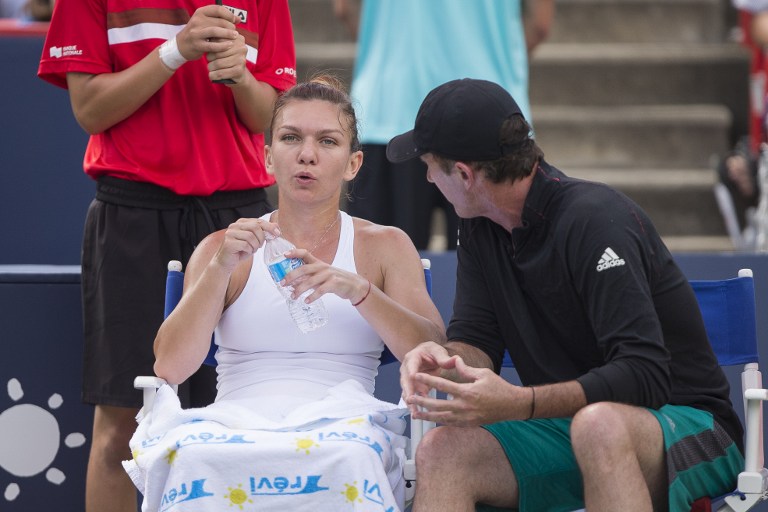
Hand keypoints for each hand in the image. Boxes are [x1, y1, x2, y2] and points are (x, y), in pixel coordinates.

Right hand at [176, 5, 239, 61]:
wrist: (183, 45)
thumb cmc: (200, 33)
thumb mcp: (207, 23)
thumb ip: (222, 20)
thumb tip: (238, 19)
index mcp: (200, 12)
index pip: (218, 9)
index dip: (229, 14)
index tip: (234, 20)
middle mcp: (197, 20)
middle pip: (219, 21)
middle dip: (230, 27)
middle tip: (234, 33)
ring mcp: (196, 32)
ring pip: (215, 31)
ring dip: (228, 34)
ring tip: (235, 37)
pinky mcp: (197, 45)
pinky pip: (213, 45)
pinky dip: (223, 45)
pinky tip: (230, 45)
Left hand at [207, 30, 247, 83]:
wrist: (238, 73)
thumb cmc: (227, 57)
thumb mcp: (222, 46)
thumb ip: (215, 39)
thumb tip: (205, 39)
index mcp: (237, 38)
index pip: (218, 39)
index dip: (211, 46)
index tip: (209, 50)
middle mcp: (241, 47)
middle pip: (217, 51)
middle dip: (210, 57)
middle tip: (209, 60)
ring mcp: (241, 59)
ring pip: (218, 63)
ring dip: (210, 67)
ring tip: (210, 68)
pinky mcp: (239, 70)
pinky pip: (221, 73)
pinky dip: (214, 75)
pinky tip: (211, 76)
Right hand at [213, 218, 278, 272]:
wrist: (226, 262)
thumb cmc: (241, 251)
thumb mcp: (254, 240)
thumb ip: (262, 232)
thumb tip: (276, 226)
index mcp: (241, 222)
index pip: (258, 221)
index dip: (269, 227)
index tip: (277, 233)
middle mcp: (234, 225)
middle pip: (255, 227)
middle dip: (261, 238)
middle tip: (260, 245)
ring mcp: (230, 233)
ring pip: (250, 236)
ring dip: (255, 246)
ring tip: (252, 250)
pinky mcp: (228, 243)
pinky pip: (245, 245)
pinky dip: (249, 250)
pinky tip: (246, 252)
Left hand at [279, 248, 368, 303]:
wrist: (353, 285)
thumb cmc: (335, 280)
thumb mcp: (322, 275)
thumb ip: (310, 277)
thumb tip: (292, 284)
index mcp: (318, 263)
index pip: (305, 253)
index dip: (295, 253)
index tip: (284, 255)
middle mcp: (322, 267)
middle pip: (304, 269)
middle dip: (291, 275)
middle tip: (282, 283)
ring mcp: (329, 274)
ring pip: (310, 281)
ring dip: (300, 289)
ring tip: (293, 296)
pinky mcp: (334, 283)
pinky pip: (321, 290)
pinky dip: (312, 296)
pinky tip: (307, 301)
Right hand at [399, 342, 457, 413]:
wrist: (425, 354)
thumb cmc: (431, 352)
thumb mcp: (438, 352)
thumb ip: (445, 358)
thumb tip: (455, 360)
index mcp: (412, 358)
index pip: (411, 367)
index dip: (412, 374)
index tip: (414, 382)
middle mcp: (406, 369)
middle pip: (405, 382)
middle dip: (409, 393)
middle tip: (412, 403)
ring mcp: (407, 379)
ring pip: (406, 392)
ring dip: (410, 402)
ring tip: (415, 413)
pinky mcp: (411, 387)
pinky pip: (411, 397)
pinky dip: (414, 405)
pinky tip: (418, 414)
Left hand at [406, 356, 526, 425]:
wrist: (512, 406)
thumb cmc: (498, 387)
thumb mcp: (483, 374)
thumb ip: (466, 370)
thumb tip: (454, 361)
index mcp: (467, 392)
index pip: (443, 386)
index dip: (428, 380)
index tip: (417, 376)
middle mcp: (465, 407)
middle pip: (438, 405)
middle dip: (422, 401)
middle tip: (410, 397)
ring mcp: (466, 418)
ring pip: (442, 418)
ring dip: (427, 415)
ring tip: (414, 413)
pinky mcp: (469, 424)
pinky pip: (450, 423)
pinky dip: (439, 421)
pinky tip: (430, 419)